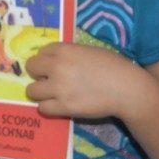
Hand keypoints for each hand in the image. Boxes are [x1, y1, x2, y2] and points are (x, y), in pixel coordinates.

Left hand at [24, 43, 143, 118]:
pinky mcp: (64, 106)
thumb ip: (70, 53)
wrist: (127, 88)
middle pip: (31, 68)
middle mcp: (57, 66)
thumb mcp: (89, 51)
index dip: (46, 58)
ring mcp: (59, 87)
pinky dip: (48, 107)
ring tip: (51, 94)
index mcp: (64, 50)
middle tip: (49, 79)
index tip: (52, 65)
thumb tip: (57, 59)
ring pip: (31, 90)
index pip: (41, 51)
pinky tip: (57, 105)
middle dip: (38, 73)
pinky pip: (42, 108)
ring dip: (40, 92)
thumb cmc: (113, 66)